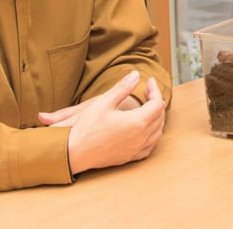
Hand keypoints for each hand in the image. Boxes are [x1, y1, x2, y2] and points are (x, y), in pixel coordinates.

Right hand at [52, 71, 166, 174]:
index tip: (149, 80)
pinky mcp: (129, 158)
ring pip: (157, 133)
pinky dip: (151, 136)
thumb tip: (136, 74)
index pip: (157, 103)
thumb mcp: (104, 101)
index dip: (155, 89)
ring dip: (156, 118)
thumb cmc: (86, 126)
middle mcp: (140, 138)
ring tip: (148, 107)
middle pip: (159, 117)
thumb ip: (123, 87)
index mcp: (137, 122)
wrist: (73, 152)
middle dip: (156, 101)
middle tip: (148, 90)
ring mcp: (135, 150)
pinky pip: (149, 147)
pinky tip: (144, 130)